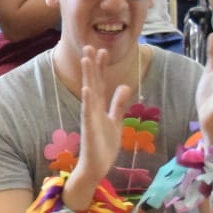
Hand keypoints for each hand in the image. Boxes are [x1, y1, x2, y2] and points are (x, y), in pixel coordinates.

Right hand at [73, 47, 132, 186]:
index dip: (100, 67)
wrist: (96, 166)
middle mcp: (92, 109)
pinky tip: (87, 88)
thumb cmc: (104, 145)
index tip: (102, 50)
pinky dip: (88, 100)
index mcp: (98, 107)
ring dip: (88, 76)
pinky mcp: (89, 128)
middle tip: (90, 46)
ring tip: (87, 60)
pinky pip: (88, 112)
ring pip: (89, 92)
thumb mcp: (115, 121)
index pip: (100, 82)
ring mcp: (90, 117)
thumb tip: (124, 86)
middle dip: (92, 65)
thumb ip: (118, 104)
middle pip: (93, 82)